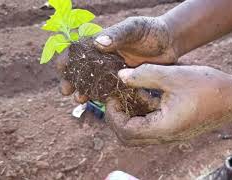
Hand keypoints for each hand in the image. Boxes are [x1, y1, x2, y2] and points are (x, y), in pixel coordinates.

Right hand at [56, 16, 177, 102]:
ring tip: (79, 99)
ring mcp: (114, 71)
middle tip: (66, 91)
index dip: (66, 59)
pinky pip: (111, 91)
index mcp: (102, 42)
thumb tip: (97, 44)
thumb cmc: (151, 30)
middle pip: (82, 70)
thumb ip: (117, 34)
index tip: (60, 69)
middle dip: (71, 80)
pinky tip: (98, 103)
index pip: (78, 50)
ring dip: (84, 91)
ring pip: (94, 83)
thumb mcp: (134, 28)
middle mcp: (105, 58)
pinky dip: (103, 97)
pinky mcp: (125, 81)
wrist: (170, 43)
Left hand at [106, 64, 231, 145]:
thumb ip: (144, 76)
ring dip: (131, 115)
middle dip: (118, 118)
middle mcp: (166, 136)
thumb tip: (121, 77)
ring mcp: (172, 134)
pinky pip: (153, 125)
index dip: (113, 115)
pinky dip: (144, 113)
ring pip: (141, 132)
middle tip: (116, 98)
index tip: (111, 96)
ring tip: (129, 94)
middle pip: (130, 137)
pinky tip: (146, 95)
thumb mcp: (173, 76)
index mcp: (163, 127)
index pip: (126, 131)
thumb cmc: (209, 87)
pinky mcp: (177, 127)